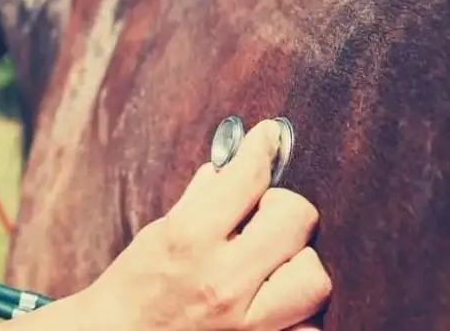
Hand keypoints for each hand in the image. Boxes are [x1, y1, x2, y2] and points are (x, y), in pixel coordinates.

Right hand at [80, 120, 330, 330]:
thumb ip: (201, 197)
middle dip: (282, 209)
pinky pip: (312, 329)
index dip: (262, 147)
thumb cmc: (135, 287)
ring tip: (273, 265)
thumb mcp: (159, 232)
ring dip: (298, 265)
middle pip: (297, 218)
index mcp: (190, 239)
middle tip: (262, 218)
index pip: (248, 177)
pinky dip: (301, 315)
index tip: (270, 137)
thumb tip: (233, 163)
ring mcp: (246, 325)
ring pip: (314, 279)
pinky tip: (277, 303)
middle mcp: (223, 281)